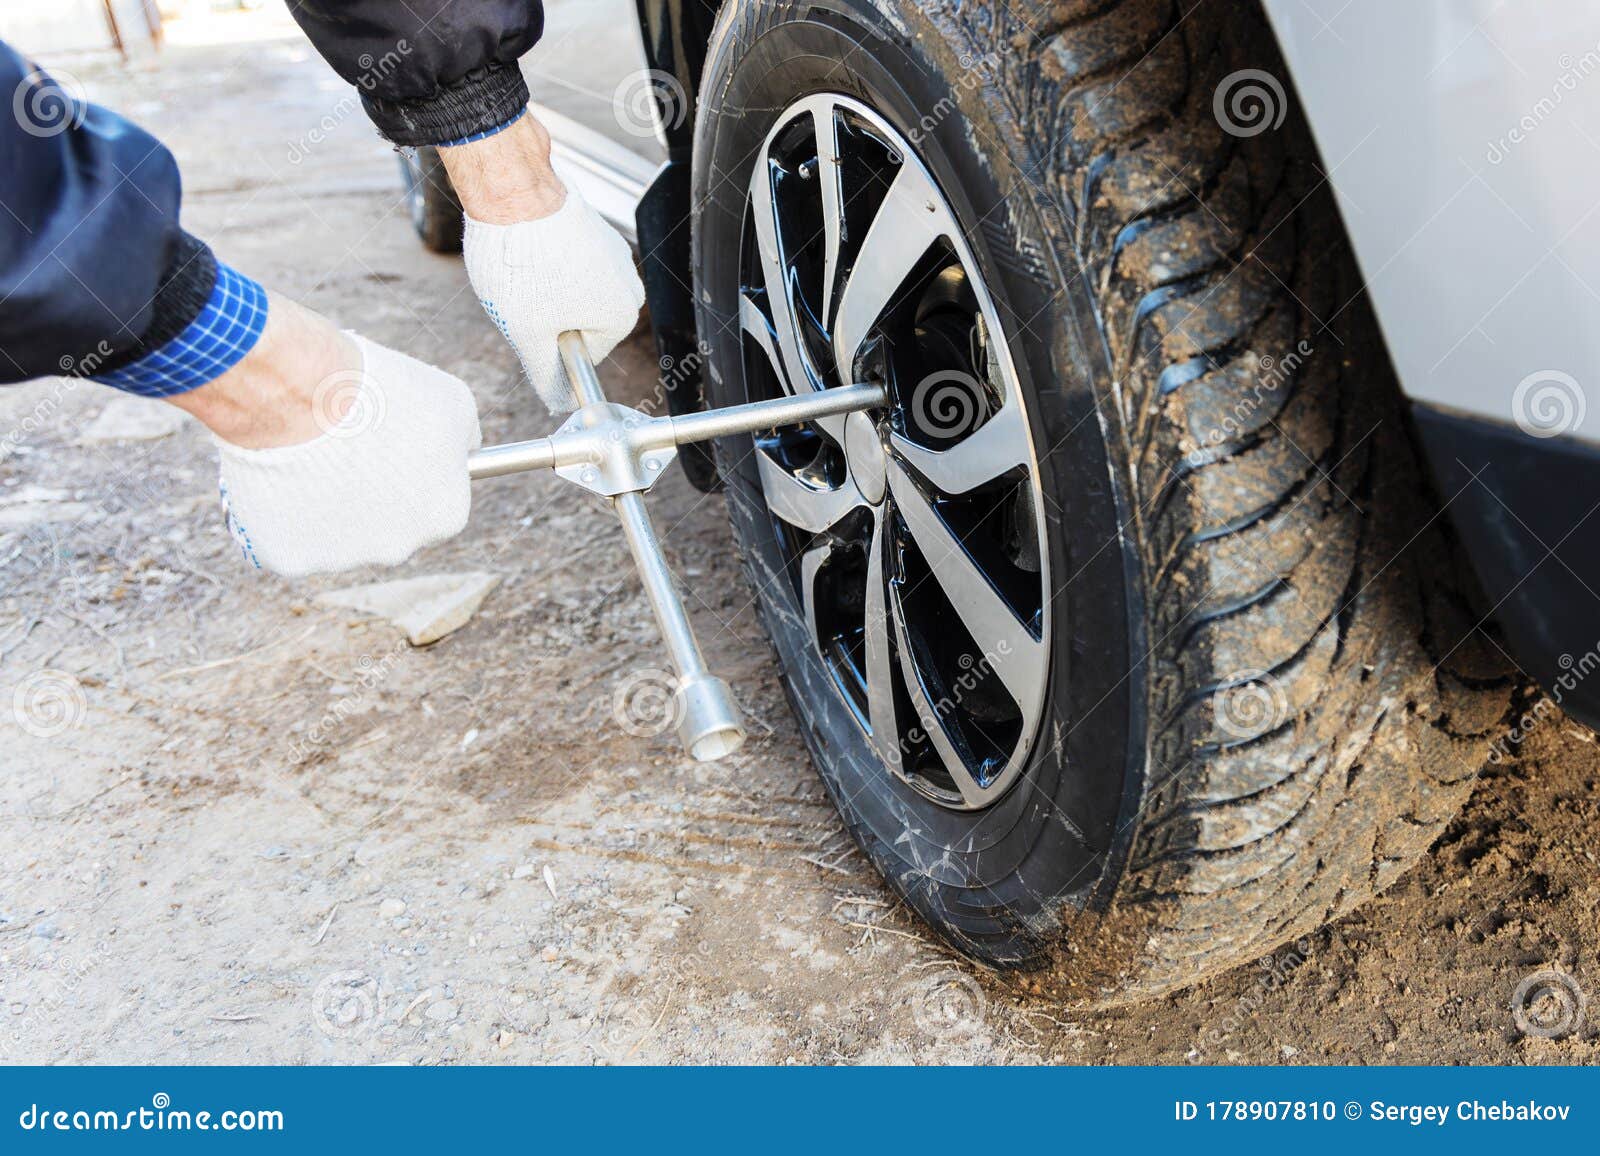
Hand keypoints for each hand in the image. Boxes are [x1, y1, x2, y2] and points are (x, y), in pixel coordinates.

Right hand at [210, 334, 480, 576]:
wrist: (301, 394)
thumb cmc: (380, 390)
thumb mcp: (451, 399)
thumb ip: (465, 437)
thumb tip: (466, 451)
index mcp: (446, 516)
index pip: (436, 502)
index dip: (411, 471)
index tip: (389, 446)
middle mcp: (399, 549)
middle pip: (386, 524)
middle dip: (368, 492)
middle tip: (345, 447)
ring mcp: (341, 559)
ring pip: (332, 533)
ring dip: (321, 502)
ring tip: (305, 452)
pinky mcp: (287, 558)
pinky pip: (285, 536)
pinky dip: (278, 511)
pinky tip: (277, 473)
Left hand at [462, 190, 643, 411]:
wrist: (514, 191)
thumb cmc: (523, 262)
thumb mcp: (527, 334)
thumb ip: (545, 374)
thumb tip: (557, 399)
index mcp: (620, 316)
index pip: (582, 356)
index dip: (548, 347)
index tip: (528, 327)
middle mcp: (627, 284)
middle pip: (577, 323)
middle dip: (545, 317)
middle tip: (521, 298)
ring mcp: (612, 253)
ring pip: (569, 292)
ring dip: (542, 289)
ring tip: (521, 271)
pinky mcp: (593, 229)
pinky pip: (567, 262)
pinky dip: (544, 261)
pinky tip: (525, 251)